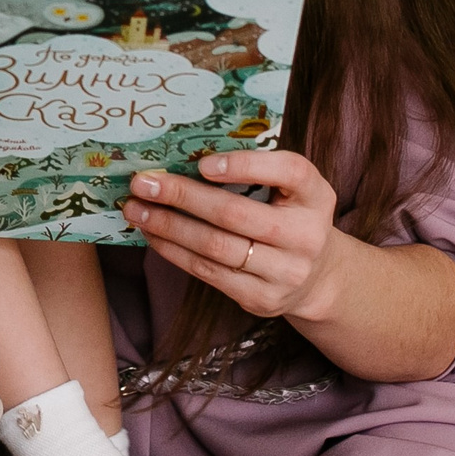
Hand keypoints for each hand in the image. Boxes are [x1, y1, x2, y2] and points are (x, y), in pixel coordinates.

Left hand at [123, 149, 349, 326]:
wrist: (317, 276)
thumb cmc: (289, 215)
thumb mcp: (289, 189)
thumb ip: (255, 170)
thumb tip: (182, 157)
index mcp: (315, 196)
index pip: (289, 172)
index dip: (245, 166)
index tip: (202, 163)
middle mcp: (307, 235)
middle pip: (235, 214)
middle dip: (182, 196)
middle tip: (143, 183)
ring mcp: (286, 272)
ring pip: (216, 247)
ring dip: (169, 226)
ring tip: (137, 210)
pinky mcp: (262, 298)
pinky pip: (209, 273)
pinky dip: (175, 251)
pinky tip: (154, 235)